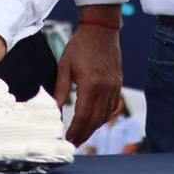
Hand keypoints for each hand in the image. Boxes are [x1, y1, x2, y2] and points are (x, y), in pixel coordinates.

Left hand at [55, 25, 121, 145]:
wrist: (101, 30)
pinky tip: (95, 120)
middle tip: (74, 143)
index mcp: (91, 84)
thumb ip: (60, 89)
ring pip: (105, 115)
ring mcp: (114, 87)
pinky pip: (112, 107)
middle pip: (95, 119)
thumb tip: (55, 109)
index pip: (83, 115)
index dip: (75, 130)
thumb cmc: (80, 46)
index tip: (68, 139)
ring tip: (82, 134)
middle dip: (84, 134)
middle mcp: (105, 88)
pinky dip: (103, 117)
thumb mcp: (64, 66)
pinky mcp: (118, 84)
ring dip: (94, 127)